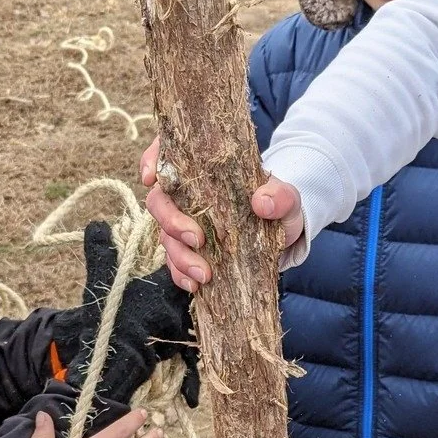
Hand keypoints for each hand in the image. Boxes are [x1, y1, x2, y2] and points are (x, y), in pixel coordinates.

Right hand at [141, 135, 304, 292]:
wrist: (282, 235)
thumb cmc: (279, 206)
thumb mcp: (286, 197)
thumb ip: (280, 195)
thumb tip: (262, 203)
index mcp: (203, 168)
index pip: (166, 152)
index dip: (150, 160)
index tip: (151, 177)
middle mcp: (186, 194)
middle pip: (158, 202)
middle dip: (171, 222)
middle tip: (196, 239)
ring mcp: (185, 223)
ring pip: (165, 237)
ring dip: (179, 257)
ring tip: (203, 274)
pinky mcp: (190, 250)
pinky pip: (174, 263)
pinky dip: (180, 275)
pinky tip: (195, 285)